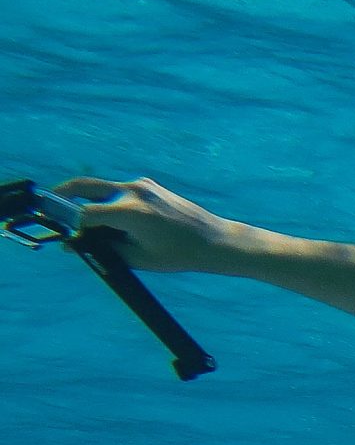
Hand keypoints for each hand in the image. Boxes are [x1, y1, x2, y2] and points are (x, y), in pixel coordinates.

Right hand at [48, 178, 248, 274]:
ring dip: (89, 201)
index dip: (72, 228)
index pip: (84, 214)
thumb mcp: (138, 259)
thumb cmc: (180, 255)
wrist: (216, 241)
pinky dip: (109, 202)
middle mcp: (133, 192)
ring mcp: (142, 185)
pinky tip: (116, 223)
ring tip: (89, 224)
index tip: (67, 239)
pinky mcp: (149, 185)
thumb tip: (74, 244)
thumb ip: (104, 250)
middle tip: (48, 207)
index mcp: (130, 211)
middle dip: (62, 196)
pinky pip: (119, 191)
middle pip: (83, 187)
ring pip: (101, 188)